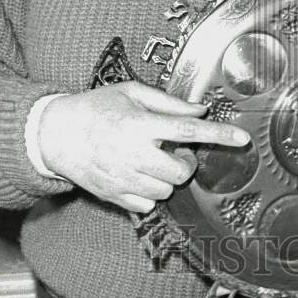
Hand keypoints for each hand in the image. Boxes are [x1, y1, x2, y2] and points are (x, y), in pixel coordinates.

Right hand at [38, 80, 250, 212]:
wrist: (55, 135)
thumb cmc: (95, 108)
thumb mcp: (131, 92)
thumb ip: (168, 102)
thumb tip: (200, 109)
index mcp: (139, 124)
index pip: (188, 130)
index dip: (218, 134)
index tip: (242, 138)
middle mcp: (132, 154)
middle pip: (181, 170)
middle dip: (185, 161)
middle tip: (174, 150)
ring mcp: (122, 179)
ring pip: (166, 191)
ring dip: (168, 177)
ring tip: (152, 160)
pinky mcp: (114, 196)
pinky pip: (148, 205)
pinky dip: (150, 193)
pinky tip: (139, 174)